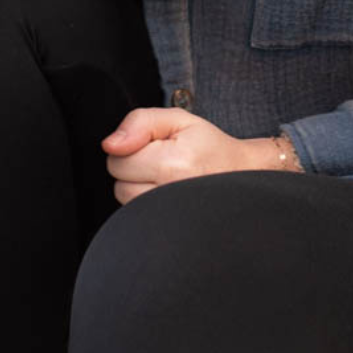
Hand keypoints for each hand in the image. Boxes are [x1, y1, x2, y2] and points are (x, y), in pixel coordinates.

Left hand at [101, 108, 278, 203]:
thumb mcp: (178, 120)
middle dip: (135, 170)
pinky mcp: (170, 232)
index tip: (158, 147)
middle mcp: (172, 196)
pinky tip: (166, 195)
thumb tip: (110, 145)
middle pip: (119, 184)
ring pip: (127, 203)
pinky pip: (138, 218)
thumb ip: (140, 122)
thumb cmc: (210, 147)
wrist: (243, 175)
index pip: (117, 159)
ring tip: (167, 179)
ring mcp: (172, 218)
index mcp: (174, 165)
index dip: (133, 148)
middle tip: (164, 162)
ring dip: (140, 189)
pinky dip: (147, 205)